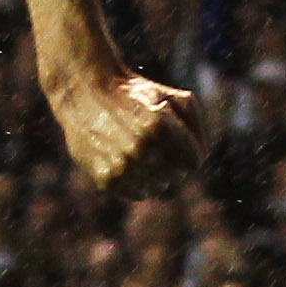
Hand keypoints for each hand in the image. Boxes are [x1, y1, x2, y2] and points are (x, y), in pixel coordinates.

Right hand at [46, 67, 204, 193]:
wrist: (84, 93)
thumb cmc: (134, 94)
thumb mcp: (173, 96)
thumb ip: (196, 125)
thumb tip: (201, 159)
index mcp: (159, 127)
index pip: (195, 162)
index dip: (189, 151)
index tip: (178, 141)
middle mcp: (140, 150)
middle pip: (176, 176)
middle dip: (171, 161)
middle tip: (154, 142)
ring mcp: (121, 167)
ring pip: (157, 188)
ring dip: (154, 173)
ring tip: (139, 151)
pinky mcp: (105, 179)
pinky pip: (136, 193)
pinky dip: (136, 182)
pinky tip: (127, 161)